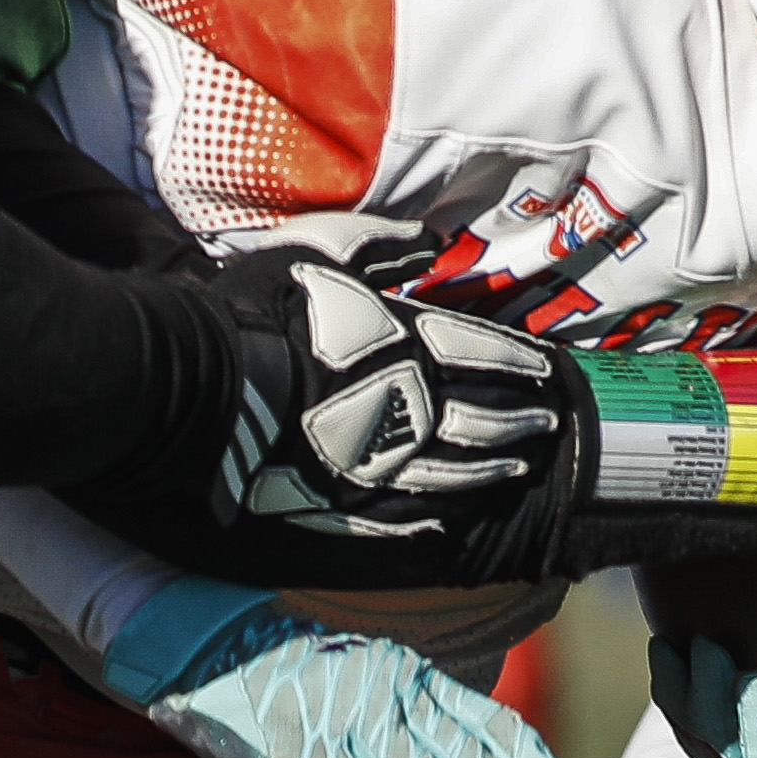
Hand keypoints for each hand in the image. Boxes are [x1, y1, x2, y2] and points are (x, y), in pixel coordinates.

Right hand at [208, 234, 576, 539]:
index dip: (518, 366)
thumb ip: (381, 246)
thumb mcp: (321, 252)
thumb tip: (429, 236)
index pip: (483, 356)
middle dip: (520, 420)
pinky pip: (404, 513)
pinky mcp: (346, 499)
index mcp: (412, 347)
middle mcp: (412, 408)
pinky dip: (433, 517)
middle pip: (483, 418)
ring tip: (517, 468)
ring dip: (492, 469)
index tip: (547, 374)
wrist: (209, 386)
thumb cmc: (263, 312)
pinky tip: (451, 521)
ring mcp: (382, 461)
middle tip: (546, 425)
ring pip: (456, 471)